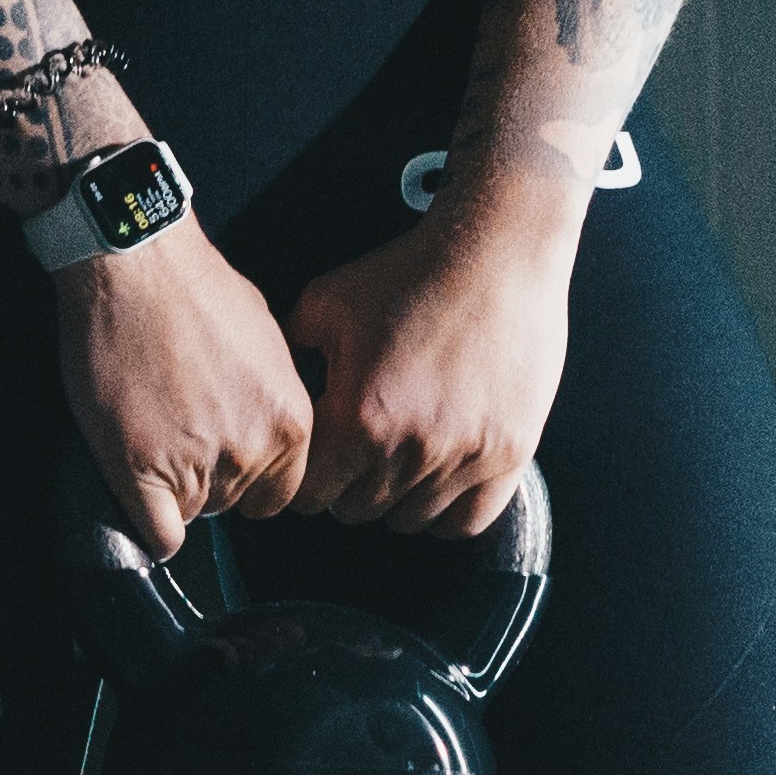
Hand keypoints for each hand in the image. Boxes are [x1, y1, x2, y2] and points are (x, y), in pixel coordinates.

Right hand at [54, 213, 313, 560]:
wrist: (137, 268)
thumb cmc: (196, 289)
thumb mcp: (268, 343)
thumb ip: (270, 401)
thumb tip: (260, 424)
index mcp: (291, 424)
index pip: (279, 494)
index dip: (249, 480)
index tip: (224, 459)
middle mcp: (251, 453)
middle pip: (231, 503)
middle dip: (207, 477)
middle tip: (179, 431)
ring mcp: (196, 466)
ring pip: (191, 514)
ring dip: (170, 488)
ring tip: (150, 432)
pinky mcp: (140, 470)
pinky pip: (159, 535)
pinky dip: (149, 525)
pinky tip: (139, 493)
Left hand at [285, 220, 571, 535]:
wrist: (495, 253)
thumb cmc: (412, 274)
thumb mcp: (325, 304)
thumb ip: (288, 356)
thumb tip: (268, 390)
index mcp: (356, 419)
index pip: (308, 496)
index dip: (306, 479)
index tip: (317, 462)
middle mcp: (409, 449)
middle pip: (356, 512)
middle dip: (348, 487)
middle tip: (358, 452)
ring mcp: (463, 457)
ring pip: (409, 520)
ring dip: (397, 497)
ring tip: (399, 458)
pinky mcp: (507, 455)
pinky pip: (468, 521)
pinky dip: (448, 511)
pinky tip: (439, 480)